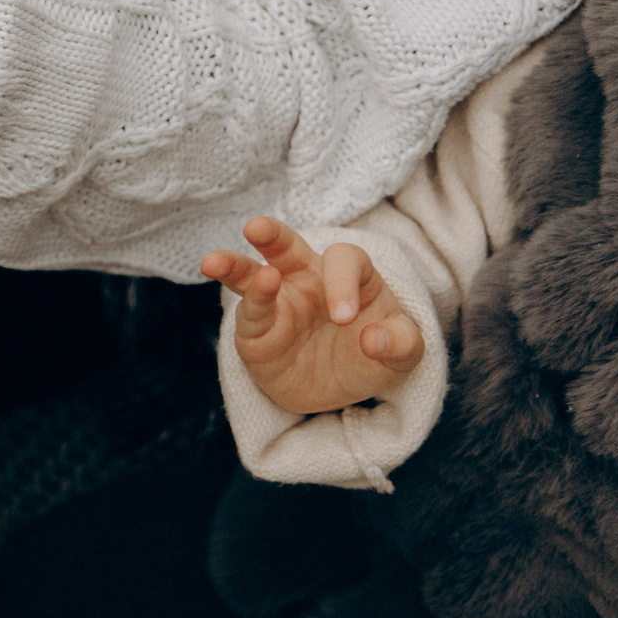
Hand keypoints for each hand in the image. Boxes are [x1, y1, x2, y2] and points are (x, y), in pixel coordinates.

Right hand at [200, 216, 423, 414]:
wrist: (341, 390)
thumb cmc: (372, 355)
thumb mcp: (404, 353)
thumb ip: (401, 343)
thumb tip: (373, 339)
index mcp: (348, 275)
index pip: (343, 261)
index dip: (342, 283)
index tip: (344, 319)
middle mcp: (307, 279)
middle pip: (285, 246)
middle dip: (270, 235)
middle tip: (256, 227)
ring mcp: (278, 303)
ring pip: (250, 274)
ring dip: (232, 265)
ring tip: (213, 262)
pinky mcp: (257, 332)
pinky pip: (251, 315)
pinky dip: (251, 306)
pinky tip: (249, 301)